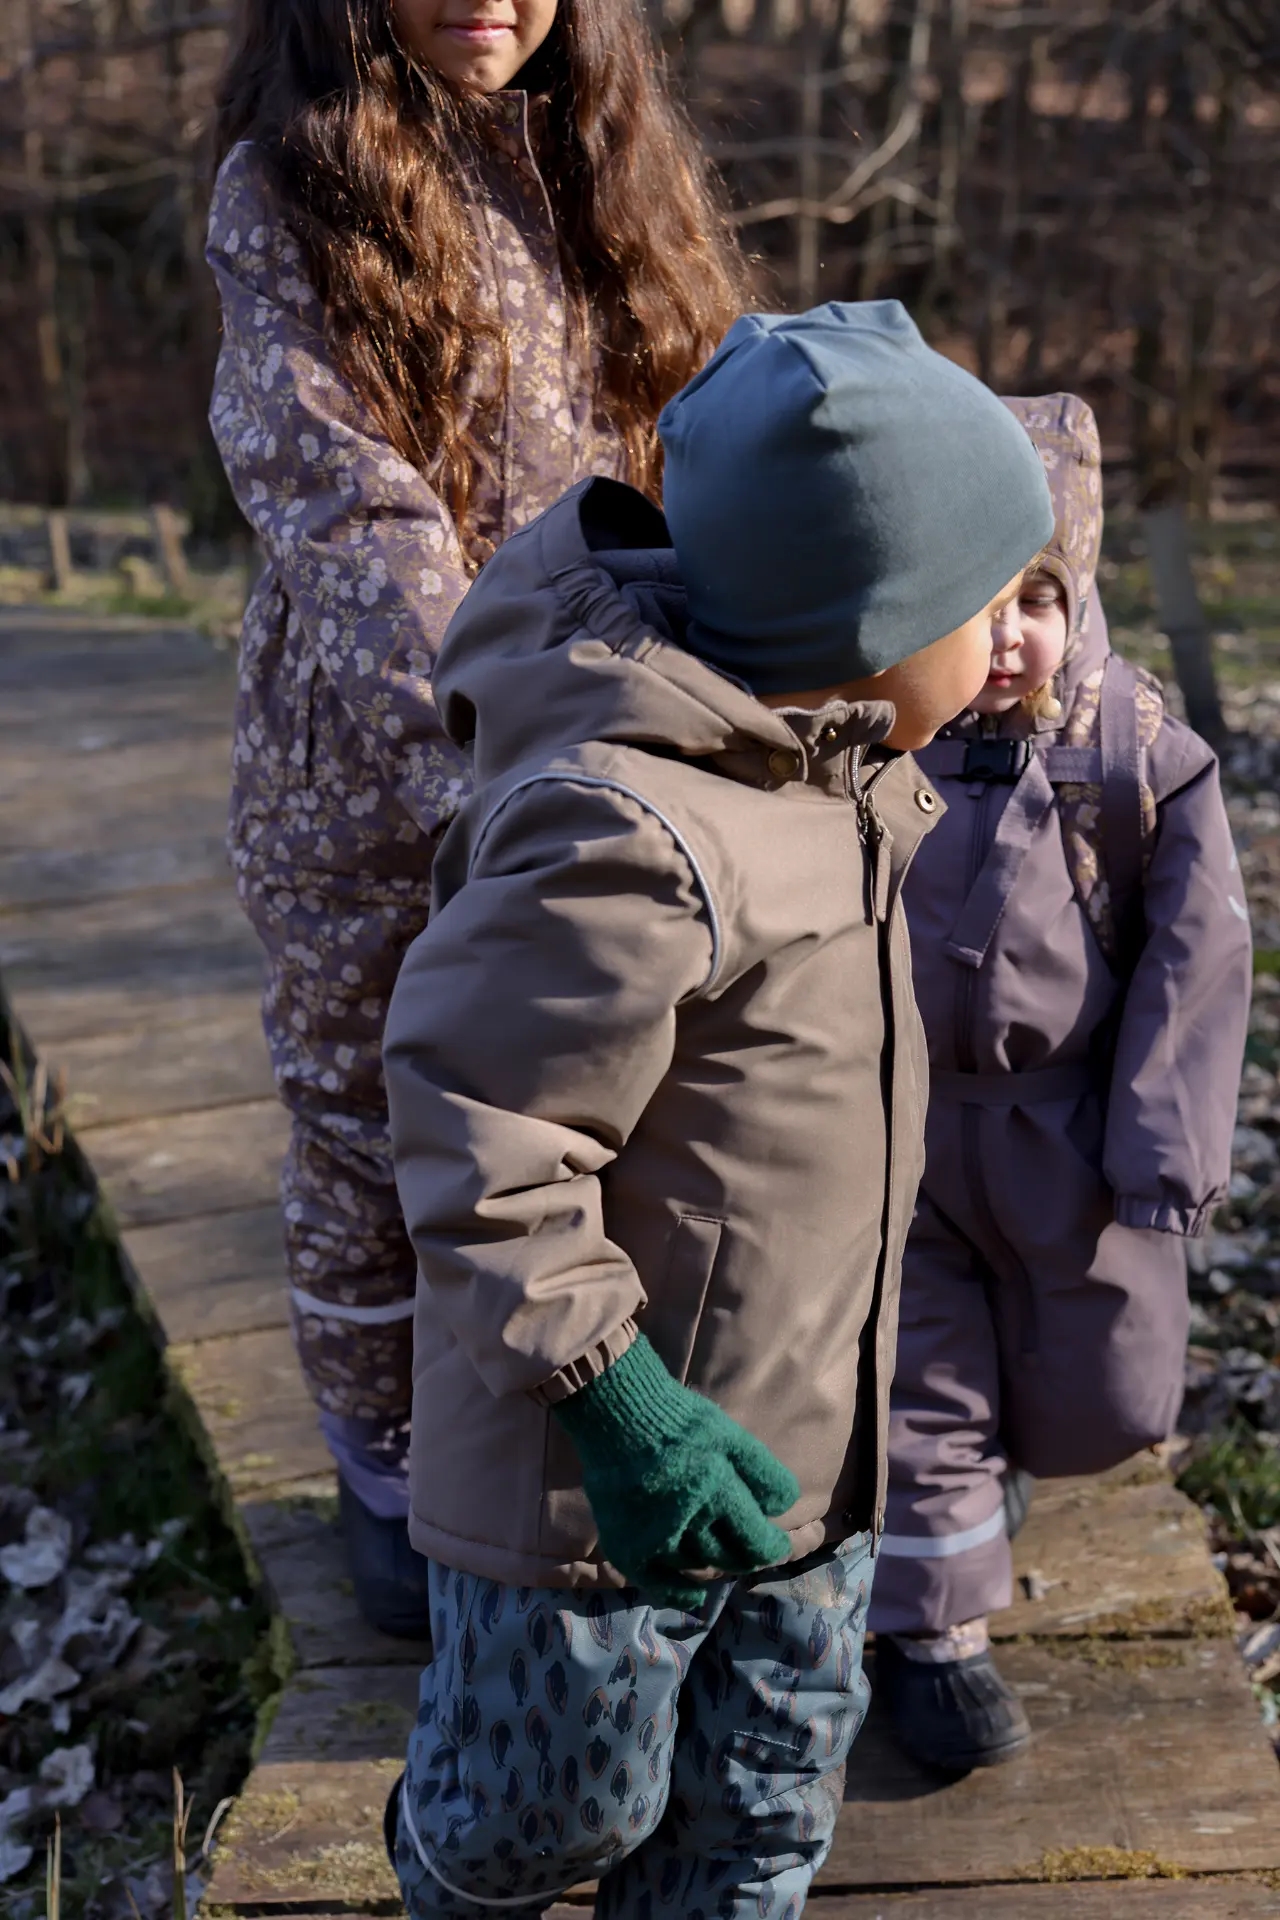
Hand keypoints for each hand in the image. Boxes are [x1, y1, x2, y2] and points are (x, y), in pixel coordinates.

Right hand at [552, 1334, 798, 1607]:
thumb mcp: (728, 1433)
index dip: (773, 1546)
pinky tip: (695, 1595)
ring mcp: (654, 1537)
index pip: (757, 1539)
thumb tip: (785, 1506)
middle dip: (747, 1555)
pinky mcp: (628, 1547)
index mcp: (715, 1487)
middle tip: (751, 1547)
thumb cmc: (677, 1419)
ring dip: (717, 1563)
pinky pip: (659, 1585)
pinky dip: (679, 1594)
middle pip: (730, 1557)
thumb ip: (761, 1470)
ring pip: (699, 1566)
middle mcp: (687, 1518)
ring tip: (724, 1554)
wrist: (615, 1414)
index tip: (778, 1543)